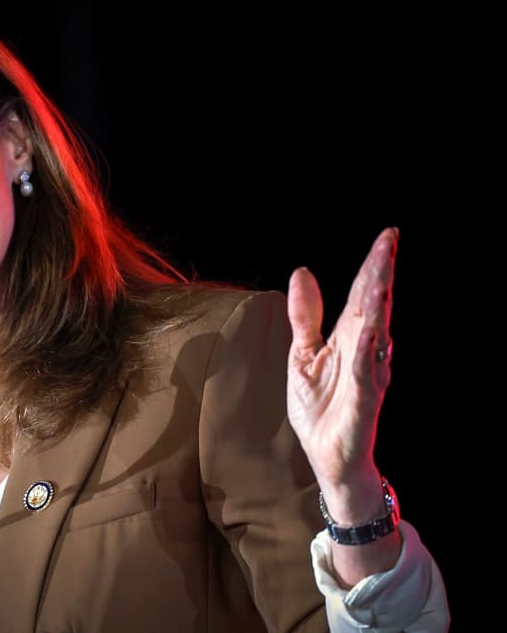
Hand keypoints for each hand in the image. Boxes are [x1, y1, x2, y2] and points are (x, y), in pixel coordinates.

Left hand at [285, 227, 397, 491]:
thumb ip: (304, 317)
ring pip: (376, 336)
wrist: (327, 457)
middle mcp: (365, 353)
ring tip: (382, 276)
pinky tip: (372, 334)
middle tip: (390, 241)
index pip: (363, 296)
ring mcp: (368, 377)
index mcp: (349, 339)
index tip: (389, 235)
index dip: (374, 266)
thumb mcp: (303, 355)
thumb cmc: (321, 408)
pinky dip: (370, 356)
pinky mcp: (364, 404)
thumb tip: (302, 273)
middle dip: (381, 274)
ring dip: (379, 307)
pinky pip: (368, 376)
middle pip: (374, 307)